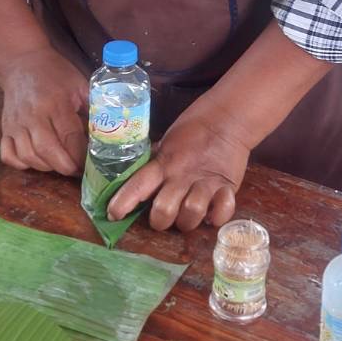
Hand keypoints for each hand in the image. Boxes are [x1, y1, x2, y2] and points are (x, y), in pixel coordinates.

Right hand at [0, 47, 87, 175]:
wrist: (22, 63)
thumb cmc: (55, 74)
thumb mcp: (80, 84)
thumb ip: (93, 107)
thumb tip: (109, 133)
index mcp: (55, 102)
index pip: (69, 136)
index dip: (81, 155)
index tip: (91, 164)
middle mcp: (33, 115)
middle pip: (47, 151)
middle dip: (65, 167)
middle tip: (77, 171)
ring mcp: (16, 124)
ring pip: (28, 157)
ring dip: (46, 168)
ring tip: (60, 164)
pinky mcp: (5, 129)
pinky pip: (9, 156)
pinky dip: (22, 164)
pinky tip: (36, 161)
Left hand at [108, 113, 247, 231]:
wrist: (226, 119)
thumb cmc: (191, 133)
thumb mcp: (166, 144)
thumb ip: (154, 163)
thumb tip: (130, 177)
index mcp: (163, 164)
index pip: (138, 185)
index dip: (124, 202)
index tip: (113, 215)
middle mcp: (182, 176)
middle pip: (164, 210)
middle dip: (159, 221)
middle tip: (162, 218)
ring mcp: (207, 183)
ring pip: (191, 213)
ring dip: (187, 221)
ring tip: (187, 215)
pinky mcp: (228, 187)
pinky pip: (222, 213)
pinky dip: (216, 217)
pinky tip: (212, 213)